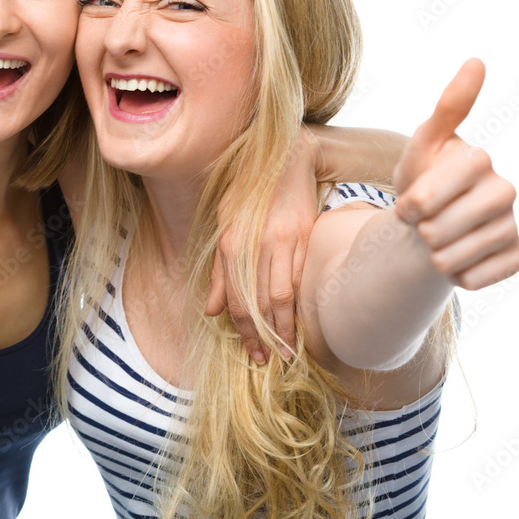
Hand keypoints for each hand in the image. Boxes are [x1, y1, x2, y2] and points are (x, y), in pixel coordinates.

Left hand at [205, 127, 316, 361]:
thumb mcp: (224, 227)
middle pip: (261, 303)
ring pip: (285, 294)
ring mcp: (285, 240)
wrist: (286, 158)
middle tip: (270, 360)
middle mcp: (256, 244)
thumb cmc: (248, 194)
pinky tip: (304, 320)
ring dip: (287, 327)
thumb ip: (218, 272)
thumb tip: (209, 312)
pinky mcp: (308, 235)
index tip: (253, 353)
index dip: (244, 331)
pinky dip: (303, 302)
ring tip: (289, 350)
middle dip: (265, 336)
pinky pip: (304, 276)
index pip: (237, 300)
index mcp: (231, 243)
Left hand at [394, 58, 518, 288]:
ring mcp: (512, 225)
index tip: (407, 205)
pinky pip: (477, 277)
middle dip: (419, 230)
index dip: (413, 203)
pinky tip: (457, 260)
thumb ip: (447, 108)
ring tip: (435, 242)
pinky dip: (457, 275)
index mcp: (479, 160)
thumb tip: (477, 60)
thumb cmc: (422, 181)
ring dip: (433, 254)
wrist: (428, 226)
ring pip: (454, 255)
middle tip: (421, 224)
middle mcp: (504, 190)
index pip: (433, 194)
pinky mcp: (516, 256)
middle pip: (441, 227)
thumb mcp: (421, 146)